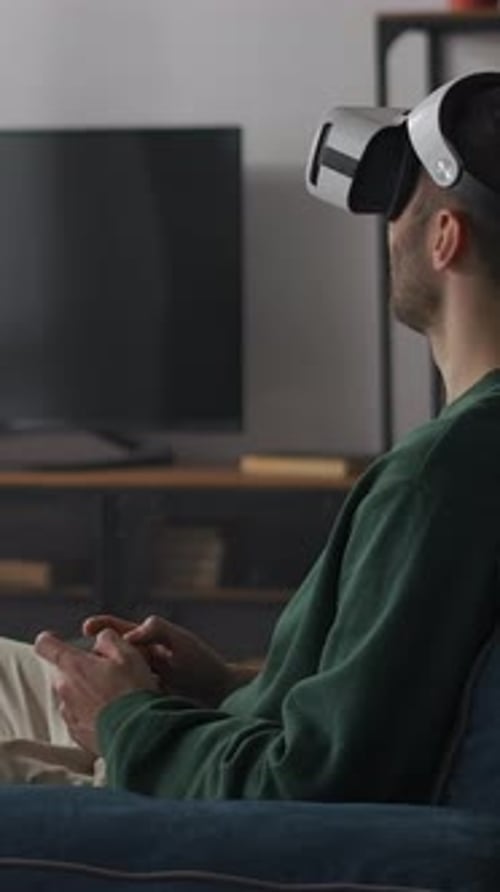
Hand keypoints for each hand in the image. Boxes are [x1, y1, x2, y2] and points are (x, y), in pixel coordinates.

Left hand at [34, 628, 158, 753]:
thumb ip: (108, 638)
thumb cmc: (132, 693)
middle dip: (80, 668)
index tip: (55, 639)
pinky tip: (111, 713)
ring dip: (86, 691)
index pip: (46, 645)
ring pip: (71, 694)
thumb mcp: (128, 653)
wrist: (137, 734)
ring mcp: (69, 712)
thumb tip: (101, 638)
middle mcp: (65, 688)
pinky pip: (78, 715)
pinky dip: (90, 712)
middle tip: (106, 671)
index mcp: (74, 665)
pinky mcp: (76, 732)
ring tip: (113, 696)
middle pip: (63, 671)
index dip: (50, 639)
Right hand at [83, 613, 237, 706]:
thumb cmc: (204, 665)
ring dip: (102, 679)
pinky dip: (112, 698)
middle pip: (110, 654)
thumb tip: (130, 634)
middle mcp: (140, 660)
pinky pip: (122, 696)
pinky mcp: (142, 702)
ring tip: (90, 684)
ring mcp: (140, 682)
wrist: (222, 698)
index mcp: (148, 641)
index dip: (100, 626)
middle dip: (95, 656)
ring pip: (113, 676)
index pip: (117, 630)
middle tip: (85, 661)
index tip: (87, 627)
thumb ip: (158, 630)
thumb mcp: (181, 641)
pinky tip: (103, 704)